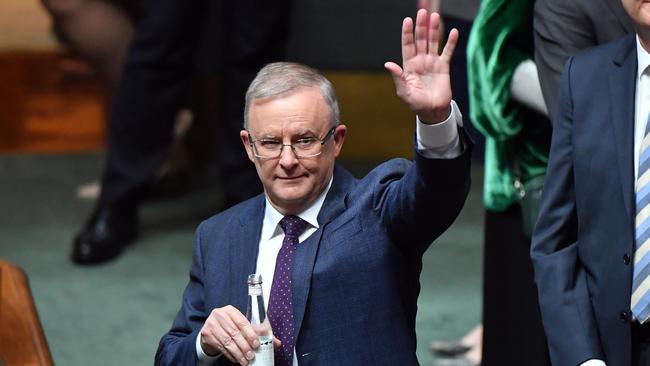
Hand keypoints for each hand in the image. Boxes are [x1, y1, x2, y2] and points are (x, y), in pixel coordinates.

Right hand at [199, 305, 260, 364]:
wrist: (211, 329)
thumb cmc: (230, 326)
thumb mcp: (242, 325)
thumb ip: (258, 332)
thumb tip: (276, 343)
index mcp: (231, 310)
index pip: (242, 322)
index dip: (250, 334)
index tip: (256, 344)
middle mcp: (220, 314)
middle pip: (234, 333)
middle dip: (244, 346)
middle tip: (251, 356)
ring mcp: (211, 324)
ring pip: (227, 341)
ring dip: (237, 353)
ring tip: (245, 361)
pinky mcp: (206, 333)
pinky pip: (220, 346)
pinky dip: (229, 355)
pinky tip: (236, 359)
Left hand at [385, 9, 458, 123]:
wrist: (432, 111)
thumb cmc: (416, 103)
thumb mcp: (404, 92)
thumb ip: (397, 77)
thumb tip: (388, 64)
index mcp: (409, 65)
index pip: (407, 45)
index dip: (407, 33)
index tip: (407, 20)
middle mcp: (420, 60)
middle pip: (420, 40)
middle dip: (421, 26)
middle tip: (422, 11)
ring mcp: (432, 62)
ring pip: (433, 42)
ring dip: (434, 30)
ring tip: (435, 16)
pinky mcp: (444, 67)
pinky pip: (448, 52)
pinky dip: (451, 42)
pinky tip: (453, 32)